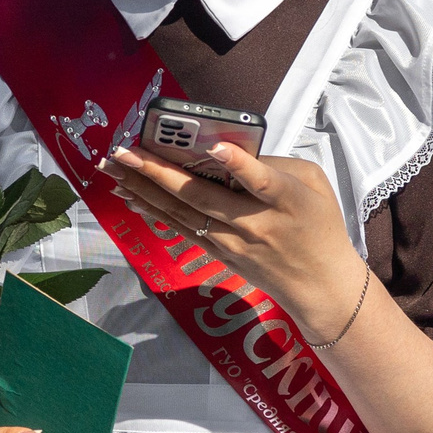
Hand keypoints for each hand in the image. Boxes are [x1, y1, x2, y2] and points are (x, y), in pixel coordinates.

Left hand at [102, 142, 364, 337]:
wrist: (319, 286)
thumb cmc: (320, 226)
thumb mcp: (315, 184)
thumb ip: (276, 164)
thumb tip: (229, 152)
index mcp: (286, 199)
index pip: (261, 180)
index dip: (238, 163)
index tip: (213, 146)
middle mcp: (253, 222)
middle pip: (201, 196)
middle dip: (158, 171)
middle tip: (122, 150)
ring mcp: (231, 242)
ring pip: (181, 212)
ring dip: (143, 189)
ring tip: (112, 168)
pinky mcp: (219, 254)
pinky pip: (181, 228)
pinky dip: (154, 210)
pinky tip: (130, 196)